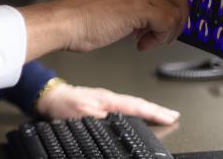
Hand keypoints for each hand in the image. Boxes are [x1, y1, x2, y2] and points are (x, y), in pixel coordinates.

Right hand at [20, 0, 198, 59]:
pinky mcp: (138, 7)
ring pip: (176, 12)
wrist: (64, 22)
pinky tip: (142, 43)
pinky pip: (167, 24)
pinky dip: (159, 39)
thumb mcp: (112, 6)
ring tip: (149, 40)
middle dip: (178, 19)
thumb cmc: (81, 19)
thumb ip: (135, 10)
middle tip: (163, 34)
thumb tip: (151, 27)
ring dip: (168, 33)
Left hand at [35, 82, 179, 125]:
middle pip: (139, 105)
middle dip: (158, 111)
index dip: (155, 112)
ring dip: (148, 111)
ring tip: (162, 116)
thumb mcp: (82, 114)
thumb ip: (101, 119)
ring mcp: (105, 102)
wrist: (48, 98)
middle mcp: (109, 99)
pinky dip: (136, 111)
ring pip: (132, 106)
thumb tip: (117, 124)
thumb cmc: (62, 105)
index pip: (137, 106)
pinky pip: (124, 108)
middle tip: (174, 116)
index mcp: (109, 100)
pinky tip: (138, 115)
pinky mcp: (100, 106)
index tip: (171, 117)